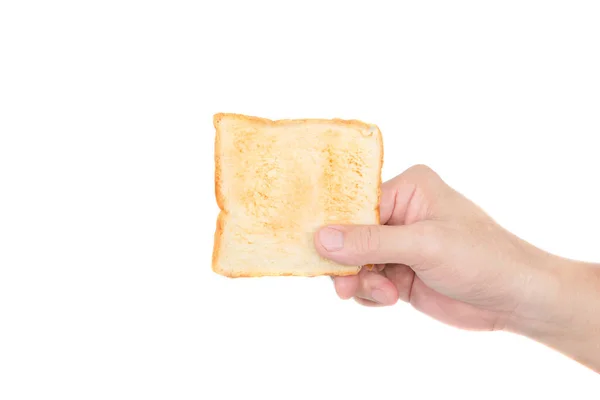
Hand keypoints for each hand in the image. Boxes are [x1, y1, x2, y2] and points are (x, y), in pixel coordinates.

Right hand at [314, 165, 549, 330]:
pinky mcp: (400, 272)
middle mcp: (399, 212)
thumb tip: (322, 239)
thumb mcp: (424, 245)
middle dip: (348, 262)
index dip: (335, 228)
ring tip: (385, 293)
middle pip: (349, 234)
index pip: (356, 204)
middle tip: (346, 286)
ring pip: (355, 262)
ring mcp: (398, 244)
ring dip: (362, 281)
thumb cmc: (481, 257)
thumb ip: (371, 242)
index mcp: (408, 189)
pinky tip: (391, 298)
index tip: (316, 251)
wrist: (514, 298)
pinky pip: (367, 281)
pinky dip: (371, 293)